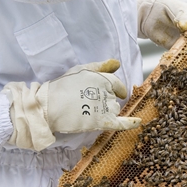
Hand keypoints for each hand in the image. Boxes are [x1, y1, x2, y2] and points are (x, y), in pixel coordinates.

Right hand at [2, 59, 140, 150]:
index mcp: (102, 78)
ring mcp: (104, 106)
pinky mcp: (101, 121)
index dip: (116, 90)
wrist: (48, 105)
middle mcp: (106, 91)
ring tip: (88, 112)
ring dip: (107, 112)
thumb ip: (100, 67)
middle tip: (89, 104)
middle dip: (106, 102)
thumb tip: (117, 63)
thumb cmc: (61, 87)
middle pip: (115, 99)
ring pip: (114, 110)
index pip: (117, 85)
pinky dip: (130, 123)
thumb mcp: (80, 71)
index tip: (114, 93)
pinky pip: (121, 123)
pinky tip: (138, 122)